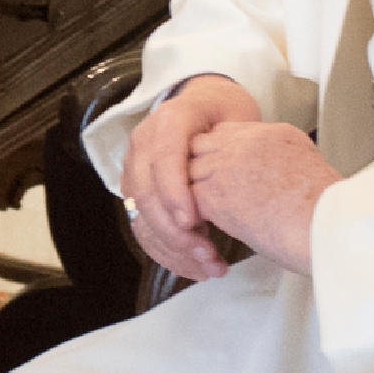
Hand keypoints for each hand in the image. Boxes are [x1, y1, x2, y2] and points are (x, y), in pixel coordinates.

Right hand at [119, 75, 265, 284]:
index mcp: (169, 120)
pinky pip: (142, 227)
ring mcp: (135, 167)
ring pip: (141, 216)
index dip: (174, 192)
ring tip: (210, 267)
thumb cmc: (227, 113)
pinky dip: (167, 252)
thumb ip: (232, 144)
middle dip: (174, 231)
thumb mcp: (238, 116)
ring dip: (173, 249)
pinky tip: (194, 267)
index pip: (163, 158)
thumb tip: (229, 181)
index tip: (193, 223)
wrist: (206, 104)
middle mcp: (144, 143)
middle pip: (146, 194)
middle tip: (209, 255)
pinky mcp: (135, 190)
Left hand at [189, 121, 340, 276]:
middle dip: (198, 169)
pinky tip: (201, 231)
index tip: (223, 175)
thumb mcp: (312, 169)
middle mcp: (247, 142)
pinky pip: (185, 199)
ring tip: (199, 218)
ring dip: (191, 194)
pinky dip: (189, 216)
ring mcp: (228, 165)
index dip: (220, 155)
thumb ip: (287, 163)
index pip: (227, 133)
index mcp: (273, 134)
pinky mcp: (215, 194)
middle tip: (201, 195)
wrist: (328, 226)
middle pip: (201, 146)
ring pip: (188, 172)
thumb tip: (280, 178)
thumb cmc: (328, 210)